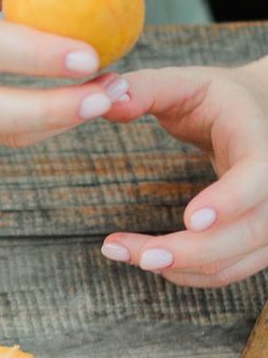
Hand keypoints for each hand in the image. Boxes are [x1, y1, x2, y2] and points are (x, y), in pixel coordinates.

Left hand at [101, 60, 267, 285]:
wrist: (259, 115)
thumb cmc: (217, 100)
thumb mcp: (184, 83)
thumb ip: (145, 88)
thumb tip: (106, 99)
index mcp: (260, 137)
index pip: (260, 173)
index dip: (231, 199)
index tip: (190, 219)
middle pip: (248, 231)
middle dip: (190, 251)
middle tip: (136, 254)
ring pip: (234, 260)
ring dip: (178, 266)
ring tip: (119, 250)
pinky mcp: (259, 241)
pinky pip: (228, 271)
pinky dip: (186, 273)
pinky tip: (146, 258)